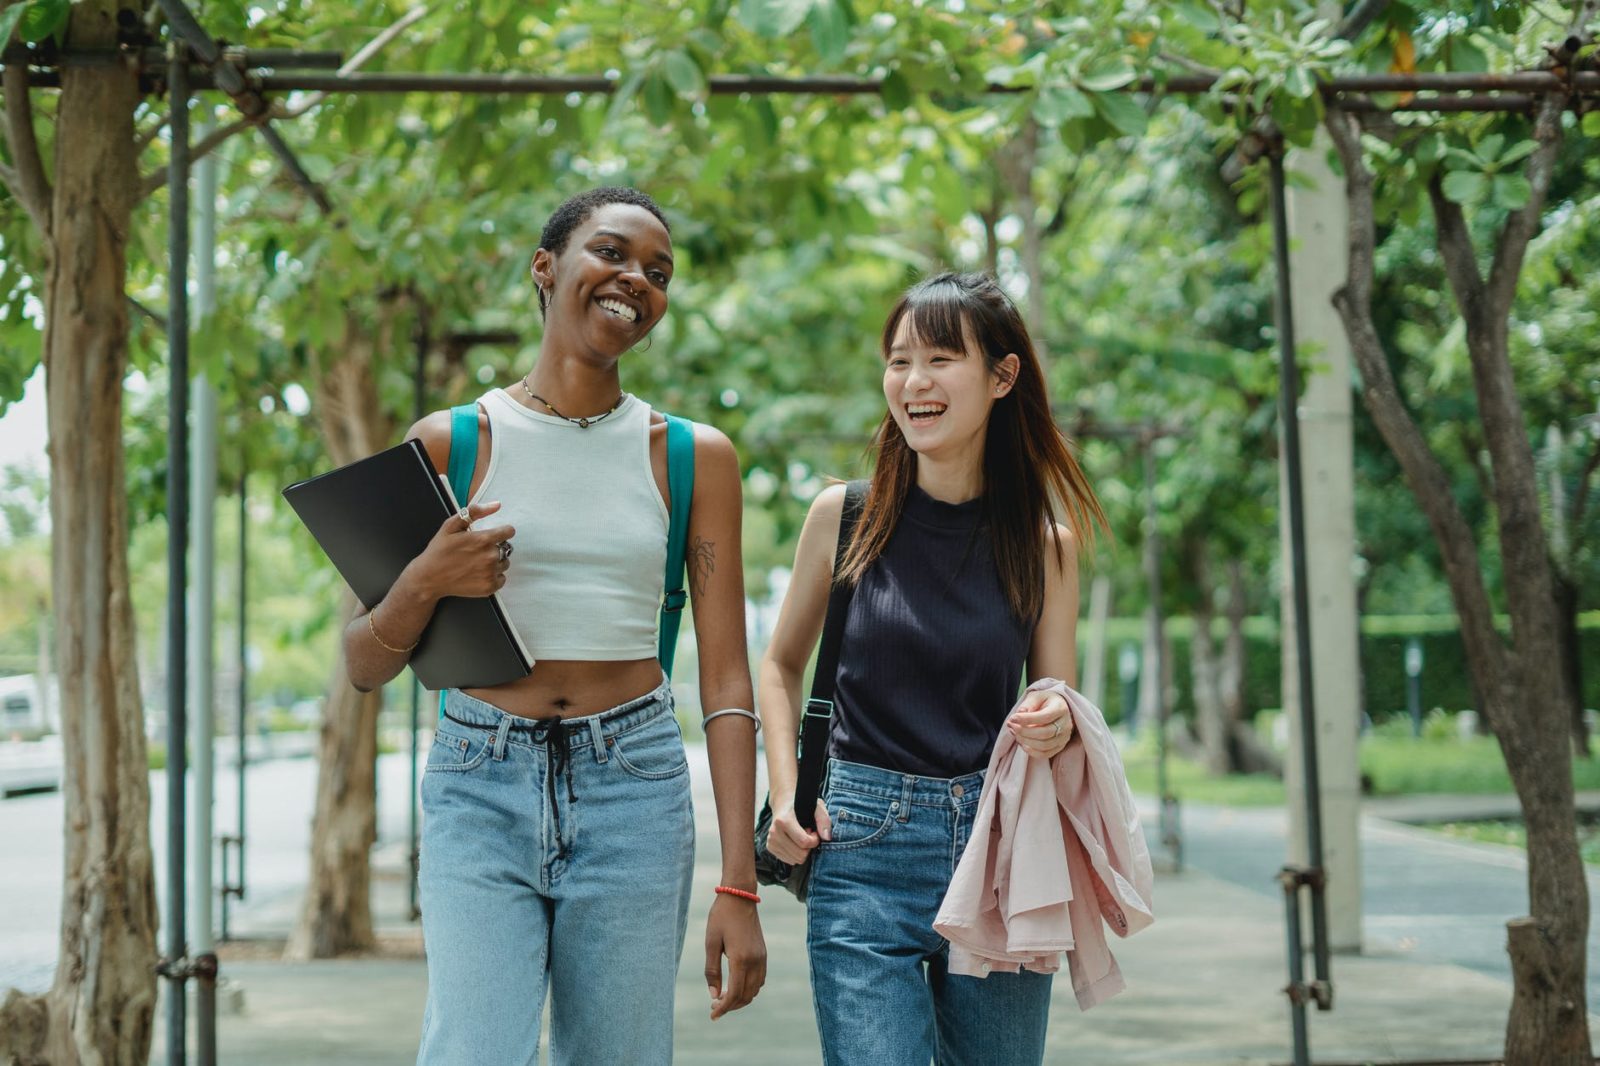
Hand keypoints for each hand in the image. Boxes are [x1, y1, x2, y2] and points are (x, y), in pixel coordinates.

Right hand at [408, 500, 514, 598]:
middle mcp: (490, 557)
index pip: (509, 532)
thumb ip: (475, 512)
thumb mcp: (451, 526)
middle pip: (506, 548)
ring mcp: (491, 573)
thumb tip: (497, 505)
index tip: (492, 536)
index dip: (501, 532)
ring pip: (504, 563)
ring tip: (476, 563)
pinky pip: (502, 579)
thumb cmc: (439, 550)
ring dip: (495, 562)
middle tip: (477, 552)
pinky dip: (493, 577)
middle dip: (495, 547)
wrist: (429, 577)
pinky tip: (478, 574)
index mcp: (483, 539)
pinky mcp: (489, 587)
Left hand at [704, 892, 765, 1019]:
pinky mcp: (763, 954)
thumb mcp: (711, 943)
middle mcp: (755, 961)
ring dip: (740, 999)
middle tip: (714, 1006)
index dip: (723, 1008)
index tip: (712, 1015)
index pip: (734, 994)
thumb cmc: (721, 917)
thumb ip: (712, 971)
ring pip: (754, 990)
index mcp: (740, 959)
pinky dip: (749, 989)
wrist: (740, 896)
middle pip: (746, 996)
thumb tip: (714, 995)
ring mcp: (762, 958)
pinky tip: (736, 986)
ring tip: (723, 998)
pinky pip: (759, 980)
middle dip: (730, 1006)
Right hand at [765, 796, 831, 865]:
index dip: (814, 840)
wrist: (783, 804)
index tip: (814, 831)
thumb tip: (826, 838)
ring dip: (802, 850)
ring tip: (800, 836)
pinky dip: (795, 853)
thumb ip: (823, 820)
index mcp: (783, 821)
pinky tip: (794, 841)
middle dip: (808, 847)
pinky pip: (789, 860)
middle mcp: (774, 832)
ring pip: (795, 860)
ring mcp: (771, 841)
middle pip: (800, 855)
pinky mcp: (770, 847)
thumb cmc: (801, 805)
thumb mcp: (816, 807)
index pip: (804, 842)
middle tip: (807, 834)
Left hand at [1006, 689, 1074, 758]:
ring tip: (1014, 733)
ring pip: (1044, 745)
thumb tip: (1020, 713)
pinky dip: (1031, 751)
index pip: (1045, 717)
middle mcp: (1066, 724)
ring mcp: (1064, 737)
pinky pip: (1045, 754)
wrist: (1057, 708)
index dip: (1027, 719)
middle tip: (1011, 725)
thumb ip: (1028, 703)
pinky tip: (1022, 743)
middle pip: (1044, 733)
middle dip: (1024, 731)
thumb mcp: (1037, 696)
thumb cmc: (1045, 701)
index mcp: (1061, 709)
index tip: (1012, 718)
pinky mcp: (1060, 746)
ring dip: (1025, 741)